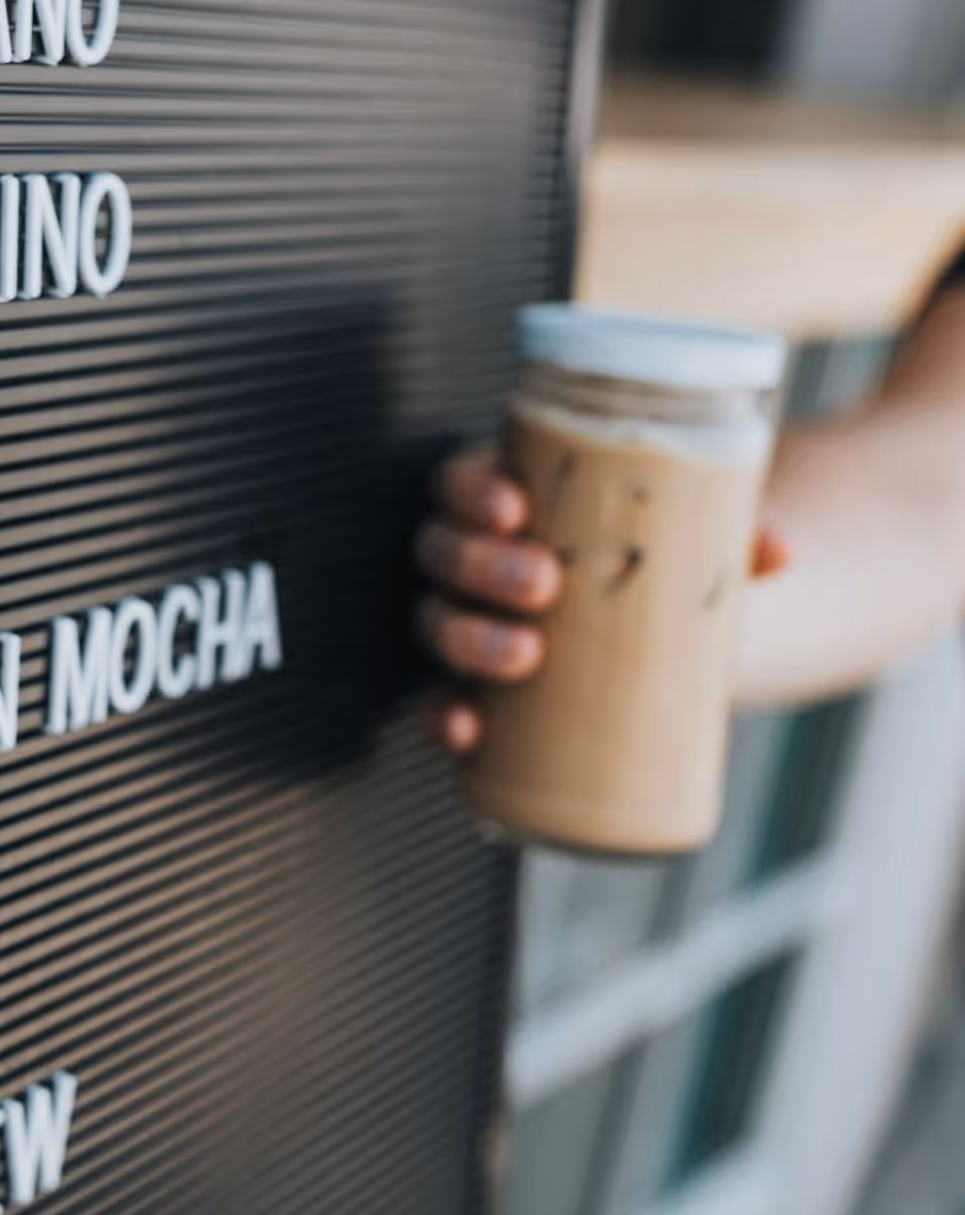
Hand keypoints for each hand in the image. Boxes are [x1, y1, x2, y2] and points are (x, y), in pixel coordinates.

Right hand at [415, 445, 788, 753]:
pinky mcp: (476, 690)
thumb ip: (730, 540)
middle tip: (543, 585)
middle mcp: (472, 561)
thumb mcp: (692, 545)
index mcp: (506, 504)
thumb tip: (780, 550)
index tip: (514, 509)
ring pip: (435, 621)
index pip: (458, 484)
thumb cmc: (665, 569)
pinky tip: (467, 730)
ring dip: (466, 638)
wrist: (671, 642)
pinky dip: (443, 716)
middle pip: (441, 552)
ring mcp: (469, 626)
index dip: (469, 492)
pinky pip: (437, 701)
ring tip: (526, 656)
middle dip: (481, 566)